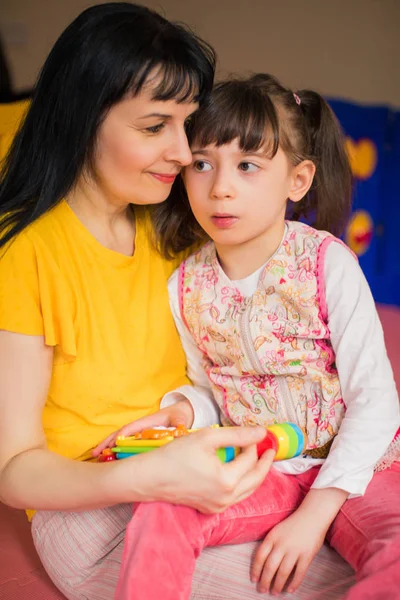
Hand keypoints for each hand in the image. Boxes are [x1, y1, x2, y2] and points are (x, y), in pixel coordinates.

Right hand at [92, 400, 193, 456]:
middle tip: (95, 453)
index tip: (111, 444)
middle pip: (120, 434)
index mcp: (147, 422)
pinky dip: (116, 449)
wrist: (183, 412)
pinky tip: (109, 459)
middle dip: (107, 442)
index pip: (131, 428)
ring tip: (96, 457)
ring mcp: (140, 432)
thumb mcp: (180, 419)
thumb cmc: (179, 415)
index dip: (121, 435)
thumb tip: (177, 430)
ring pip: (120, 439)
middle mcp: (140, 427)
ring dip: (108, 446)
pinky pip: (126, 443)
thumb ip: (178, 424)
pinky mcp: (141, 437)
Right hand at [126, 425, 274, 512]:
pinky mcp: (210, 509)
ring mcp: (218, 507)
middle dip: (264, 463)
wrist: (150, 477)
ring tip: (258, 459)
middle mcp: (226, 499)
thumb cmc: (175, 455)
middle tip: (269, 450)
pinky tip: (238, 472)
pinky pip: (235, 498)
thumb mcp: (207, 437)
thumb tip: (261, 433)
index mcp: (227, 481)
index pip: (250, 460)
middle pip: (256, 480)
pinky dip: (242, 484)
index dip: (253, 444)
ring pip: (247, 491)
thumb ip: (237, 435)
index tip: (252, 434)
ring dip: (255, 475)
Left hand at [251, 509, 325, 594]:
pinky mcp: (307, 555)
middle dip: (265, 581)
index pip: (260, 556)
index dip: (256, 570)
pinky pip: (299, 573)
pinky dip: (294, 583)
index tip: (254, 580)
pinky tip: (290, 590)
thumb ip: (270, 544)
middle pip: (270, 567)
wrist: (312, 515)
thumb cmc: (293, 524)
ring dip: (278, 585)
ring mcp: (295, 550)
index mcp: (272, 537)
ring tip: (275, 592)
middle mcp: (282, 544)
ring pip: (283, 572)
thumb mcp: (277, 530)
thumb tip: (263, 563)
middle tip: (262, 591)